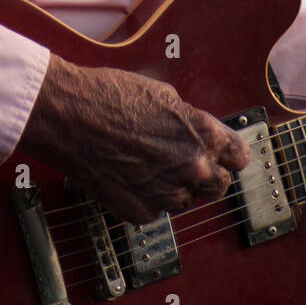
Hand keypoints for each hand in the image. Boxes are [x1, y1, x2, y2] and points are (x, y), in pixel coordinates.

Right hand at [17, 54, 248, 222]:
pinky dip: (146, 196)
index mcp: (201, 133)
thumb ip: (188, 120)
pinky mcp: (139, 211)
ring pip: (186, 200)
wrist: (66, 115)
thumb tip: (196, 132)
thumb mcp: (161, 93)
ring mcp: (166, 194)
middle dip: (206, 173)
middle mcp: (190, 167)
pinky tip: (129, 172)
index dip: (229, 153)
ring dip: (175, 186)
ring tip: (148, 161)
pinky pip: (155, 209)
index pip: (239, 156)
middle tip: (185, 160)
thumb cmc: (107, 96)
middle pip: (219, 185)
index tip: (223, 153)